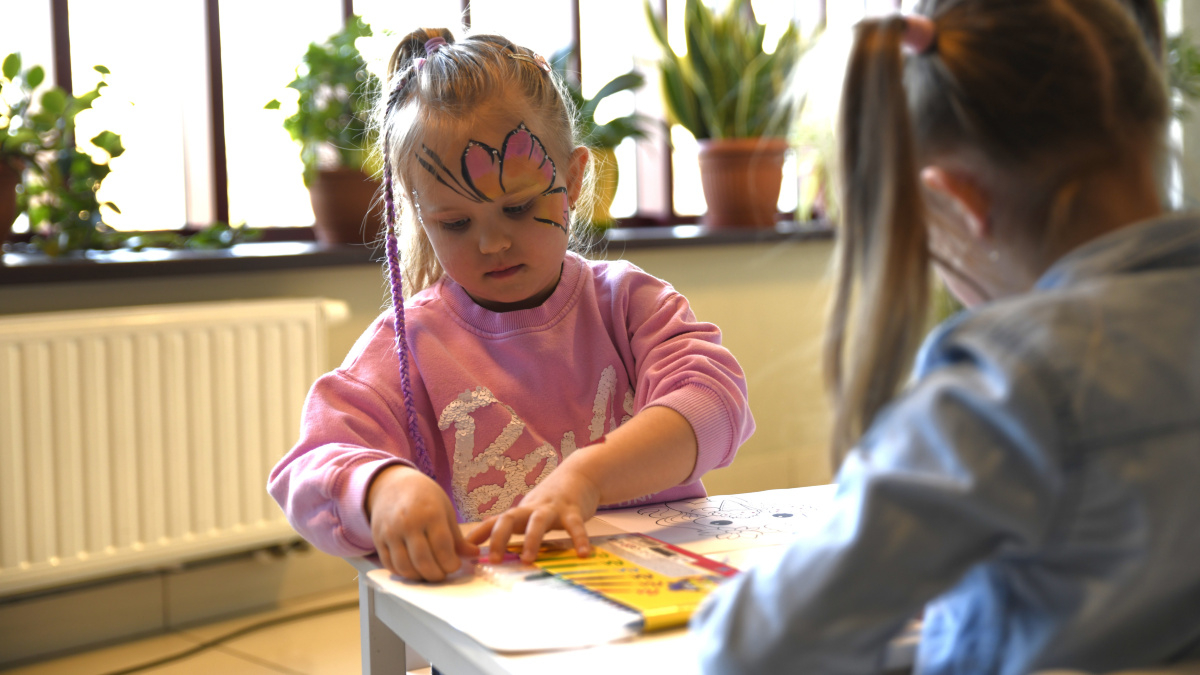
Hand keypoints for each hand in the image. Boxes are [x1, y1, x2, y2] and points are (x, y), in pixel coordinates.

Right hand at [367, 465, 478, 581]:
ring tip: (429, 573)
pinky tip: (413, 569)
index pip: (442, 548)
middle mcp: (408, 523)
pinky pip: (390, 565)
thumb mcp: (445, 510)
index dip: (451, 563)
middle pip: (423, 561)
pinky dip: (403, 573)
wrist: (393, 484)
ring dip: (420, 577)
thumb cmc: (424, 497)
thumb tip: (473, 554)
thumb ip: (457, 536)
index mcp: (430, 514)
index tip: (455, 565)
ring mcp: (390, 532)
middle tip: (443, 573)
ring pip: (405, 567)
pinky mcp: (378, 539)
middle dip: (437, 574)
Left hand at [467, 462, 600, 563]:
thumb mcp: (524, 512)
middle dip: (500, 537)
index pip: (495, 522)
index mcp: (520, 512)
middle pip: (511, 518)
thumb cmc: (548, 500)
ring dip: (531, 540)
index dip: (480, 535)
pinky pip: (576, 525)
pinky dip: (579, 539)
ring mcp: (552, 508)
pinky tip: (583, 554)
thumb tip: (472, 541)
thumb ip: (501, 526)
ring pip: (538, 522)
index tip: (466, 551)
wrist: (579, 475)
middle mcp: (532, 509)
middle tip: (494, 559)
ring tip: (528, 559)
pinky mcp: (573, 510)